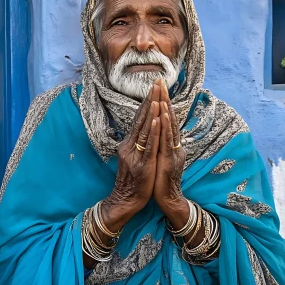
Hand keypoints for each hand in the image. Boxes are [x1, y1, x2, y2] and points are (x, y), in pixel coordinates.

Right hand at [107, 83, 161, 215]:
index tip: (153, 88)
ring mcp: (136, 154)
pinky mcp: (143, 164)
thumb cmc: (132, 181)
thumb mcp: (132, 159)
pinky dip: (154, 131)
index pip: (138, 120)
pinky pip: (149, 145)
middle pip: (141, 120)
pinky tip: (158, 120)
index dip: (146, 103)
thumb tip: (140, 132)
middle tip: (156, 83)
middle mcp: (130, 146)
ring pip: (145, 130)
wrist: (126, 200)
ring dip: (152, 112)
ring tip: (157, 96)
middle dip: (150, 100)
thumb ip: (135, 145)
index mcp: (129, 144)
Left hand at [153, 79, 187, 211]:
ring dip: (165, 110)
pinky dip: (164, 129)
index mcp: (170, 143)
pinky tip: (160, 118)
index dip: (162, 102)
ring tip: (161, 95)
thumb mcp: (159, 157)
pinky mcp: (169, 160)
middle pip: (169, 118)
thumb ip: (160, 144)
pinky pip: (166, 142)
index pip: (166, 119)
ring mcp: (173, 152)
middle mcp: (173, 145)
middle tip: (160, 82)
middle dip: (164, 99)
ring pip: (169, 128)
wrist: (167, 198)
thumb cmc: (160, 179)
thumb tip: (156, 131)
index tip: (158, 86)